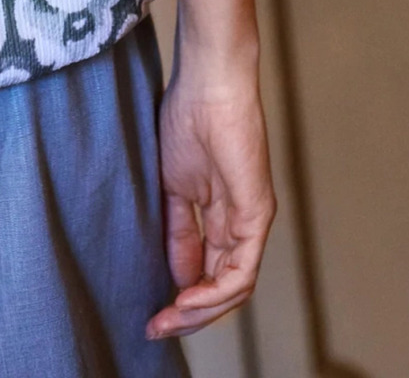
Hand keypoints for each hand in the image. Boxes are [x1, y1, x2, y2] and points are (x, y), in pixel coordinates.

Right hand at [147, 63, 275, 340]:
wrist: (206, 82)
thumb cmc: (187, 116)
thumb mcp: (172, 185)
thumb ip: (178, 231)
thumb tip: (176, 275)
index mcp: (221, 214)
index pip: (207, 272)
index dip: (180, 299)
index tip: (150, 317)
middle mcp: (241, 223)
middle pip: (222, 287)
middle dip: (188, 315)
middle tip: (156, 327)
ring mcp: (252, 219)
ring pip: (234, 287)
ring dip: (199, 311)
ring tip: (168, 317)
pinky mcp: (257, 214)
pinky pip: (242, 270)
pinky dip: (214, 292)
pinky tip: (186, 299)